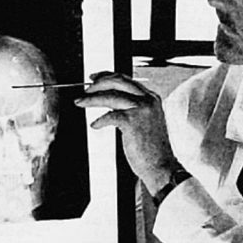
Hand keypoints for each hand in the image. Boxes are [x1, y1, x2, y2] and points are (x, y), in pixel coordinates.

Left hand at [74, 72, 173, 193]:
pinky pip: (109, 115)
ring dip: (92, 98)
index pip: (127, 79)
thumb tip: (111, 101)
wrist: (161, 166)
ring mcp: (141, 109)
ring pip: (111, 95)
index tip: (95, 78)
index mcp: (152, 98)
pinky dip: (99, 120)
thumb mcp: (146, 121)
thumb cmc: (152, 148)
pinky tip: (95, 125)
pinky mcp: (132, 122)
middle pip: (118, 81)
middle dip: (98, 83)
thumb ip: (133, 108)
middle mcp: (148, 100)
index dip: (108, 76)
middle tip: (86, 90)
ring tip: (81, 102)